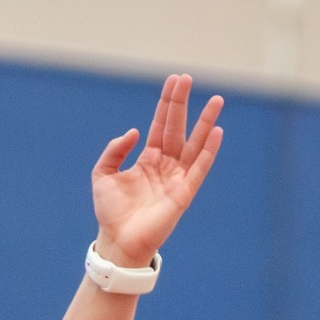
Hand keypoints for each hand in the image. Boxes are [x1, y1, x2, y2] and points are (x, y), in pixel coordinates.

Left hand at [90, 74, 223, 268]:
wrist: (118, 241)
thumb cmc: (110, 212)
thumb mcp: (102, 174)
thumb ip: (115, 150)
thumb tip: (135, 132)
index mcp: (148, 159)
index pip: (160, 125)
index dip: (167, 103)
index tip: (174, 80)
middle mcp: (165, 165)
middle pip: (177, 128)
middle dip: (182, 103)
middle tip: (188, 78)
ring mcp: (177, 178)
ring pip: (194, 144)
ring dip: (206, 122)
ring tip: (216, 100)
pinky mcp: (184, 193)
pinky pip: (199, 168)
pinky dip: (209, 151)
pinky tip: (217, 132)